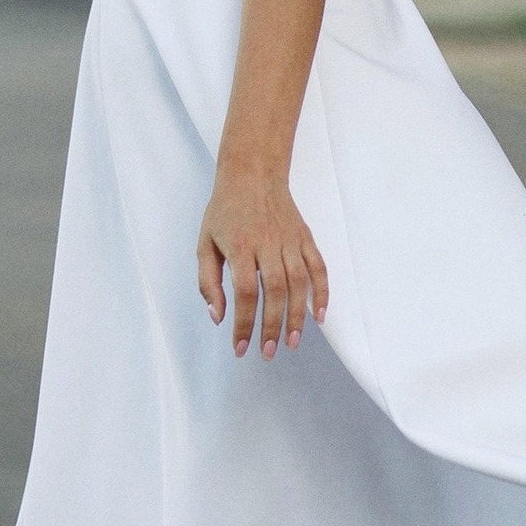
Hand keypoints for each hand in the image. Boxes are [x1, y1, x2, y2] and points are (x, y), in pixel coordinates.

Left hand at [197, 163, 329, 358]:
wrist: (252, 173)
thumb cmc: (225, 211)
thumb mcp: (204, 243)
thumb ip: (208, 282)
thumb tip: (218, 317)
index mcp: (239, 246)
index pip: (244, 293)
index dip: (243, 323)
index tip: (240, 347)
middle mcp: (267, 243)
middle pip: (274, 291)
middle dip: (272, 326)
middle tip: (268, 352)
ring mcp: (290, 240)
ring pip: (298, 283)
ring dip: (296, 317)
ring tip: (291, 343)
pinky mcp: (305, 237)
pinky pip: (318, 268)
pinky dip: (321, 292)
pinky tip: (319, 316)